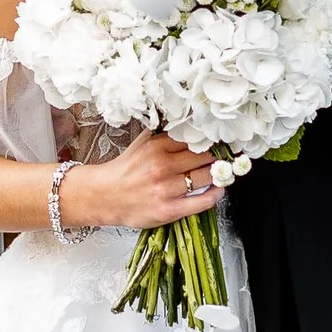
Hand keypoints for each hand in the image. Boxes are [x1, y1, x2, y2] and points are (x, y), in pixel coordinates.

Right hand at [71, 133, 222, 229]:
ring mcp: (165, 189)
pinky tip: (218, 189)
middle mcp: (162, 166)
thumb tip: (190, 121)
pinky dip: (216, 194)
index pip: (195, 138)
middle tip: (228, 155)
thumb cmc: (126, 170)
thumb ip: (165, 133)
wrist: (104, 196)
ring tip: (223, 171)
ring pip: (206, 176)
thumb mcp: (143, 143)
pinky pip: (202, 201)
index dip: (212, 139)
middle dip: (219, 155)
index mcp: (157, 146)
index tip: (223, 139)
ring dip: (219, 174)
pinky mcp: (168, 210)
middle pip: (205, 156)